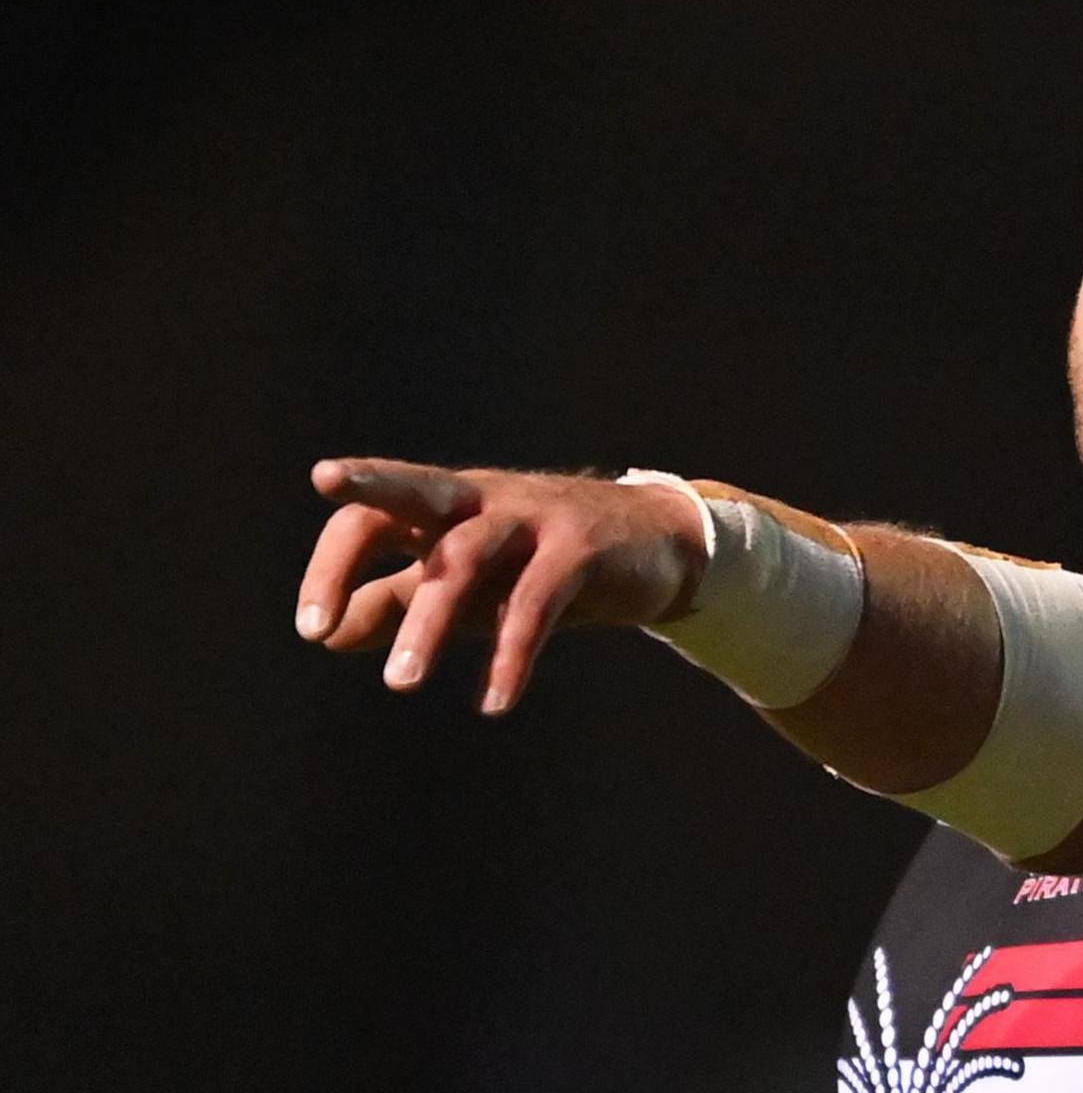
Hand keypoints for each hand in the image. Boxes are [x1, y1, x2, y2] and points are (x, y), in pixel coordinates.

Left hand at [295, 457, 706, 714]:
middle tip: (317, 608)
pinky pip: (535, 602)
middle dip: (358, 523)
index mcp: (445, 506)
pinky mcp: (581, 550)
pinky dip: (511, 654)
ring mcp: (534, 518)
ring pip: (466, 559)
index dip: (334, 568)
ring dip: (427, 624)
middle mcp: (482, 499)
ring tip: (400, 684)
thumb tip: (327, 634)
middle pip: (411, 493)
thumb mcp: (464, 585)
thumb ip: (396, 601)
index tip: (312, 629)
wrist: (656, 546)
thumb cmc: (539, 564)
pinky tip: (494, 703)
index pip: (371, 518)